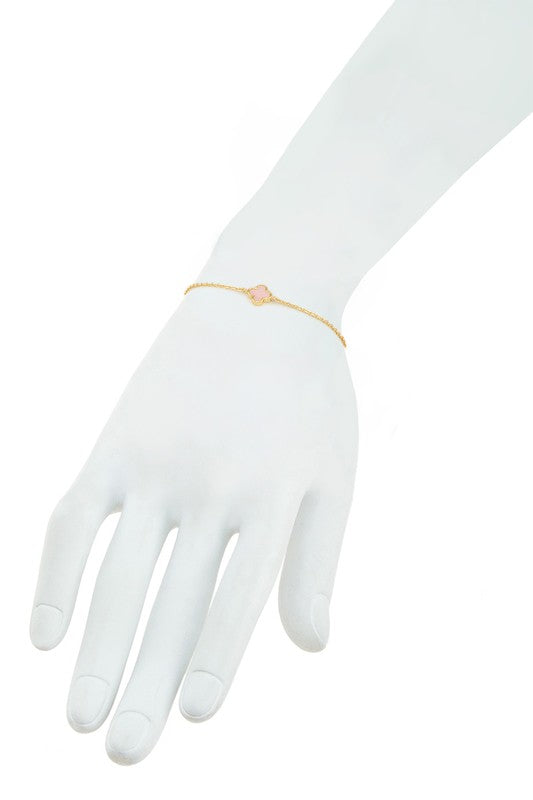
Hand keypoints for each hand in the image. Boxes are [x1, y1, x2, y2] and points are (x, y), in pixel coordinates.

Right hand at [30, 281, 356, 764]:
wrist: (261, 299)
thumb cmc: (308, 396)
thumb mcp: (331, 473)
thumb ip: (318, 560)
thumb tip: (311, 649)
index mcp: (271, 494)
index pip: (238, 599)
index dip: (213, 663)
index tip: (193, 718)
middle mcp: (208, 484)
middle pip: (171, 601)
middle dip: (146, 683)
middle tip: (122, 757)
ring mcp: (153, 463)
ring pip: (118, 573)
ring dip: (95, 650)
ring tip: (78, 719)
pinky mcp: (114, 442)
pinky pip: (73, 518)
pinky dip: (55, 576)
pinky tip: (42, 638)